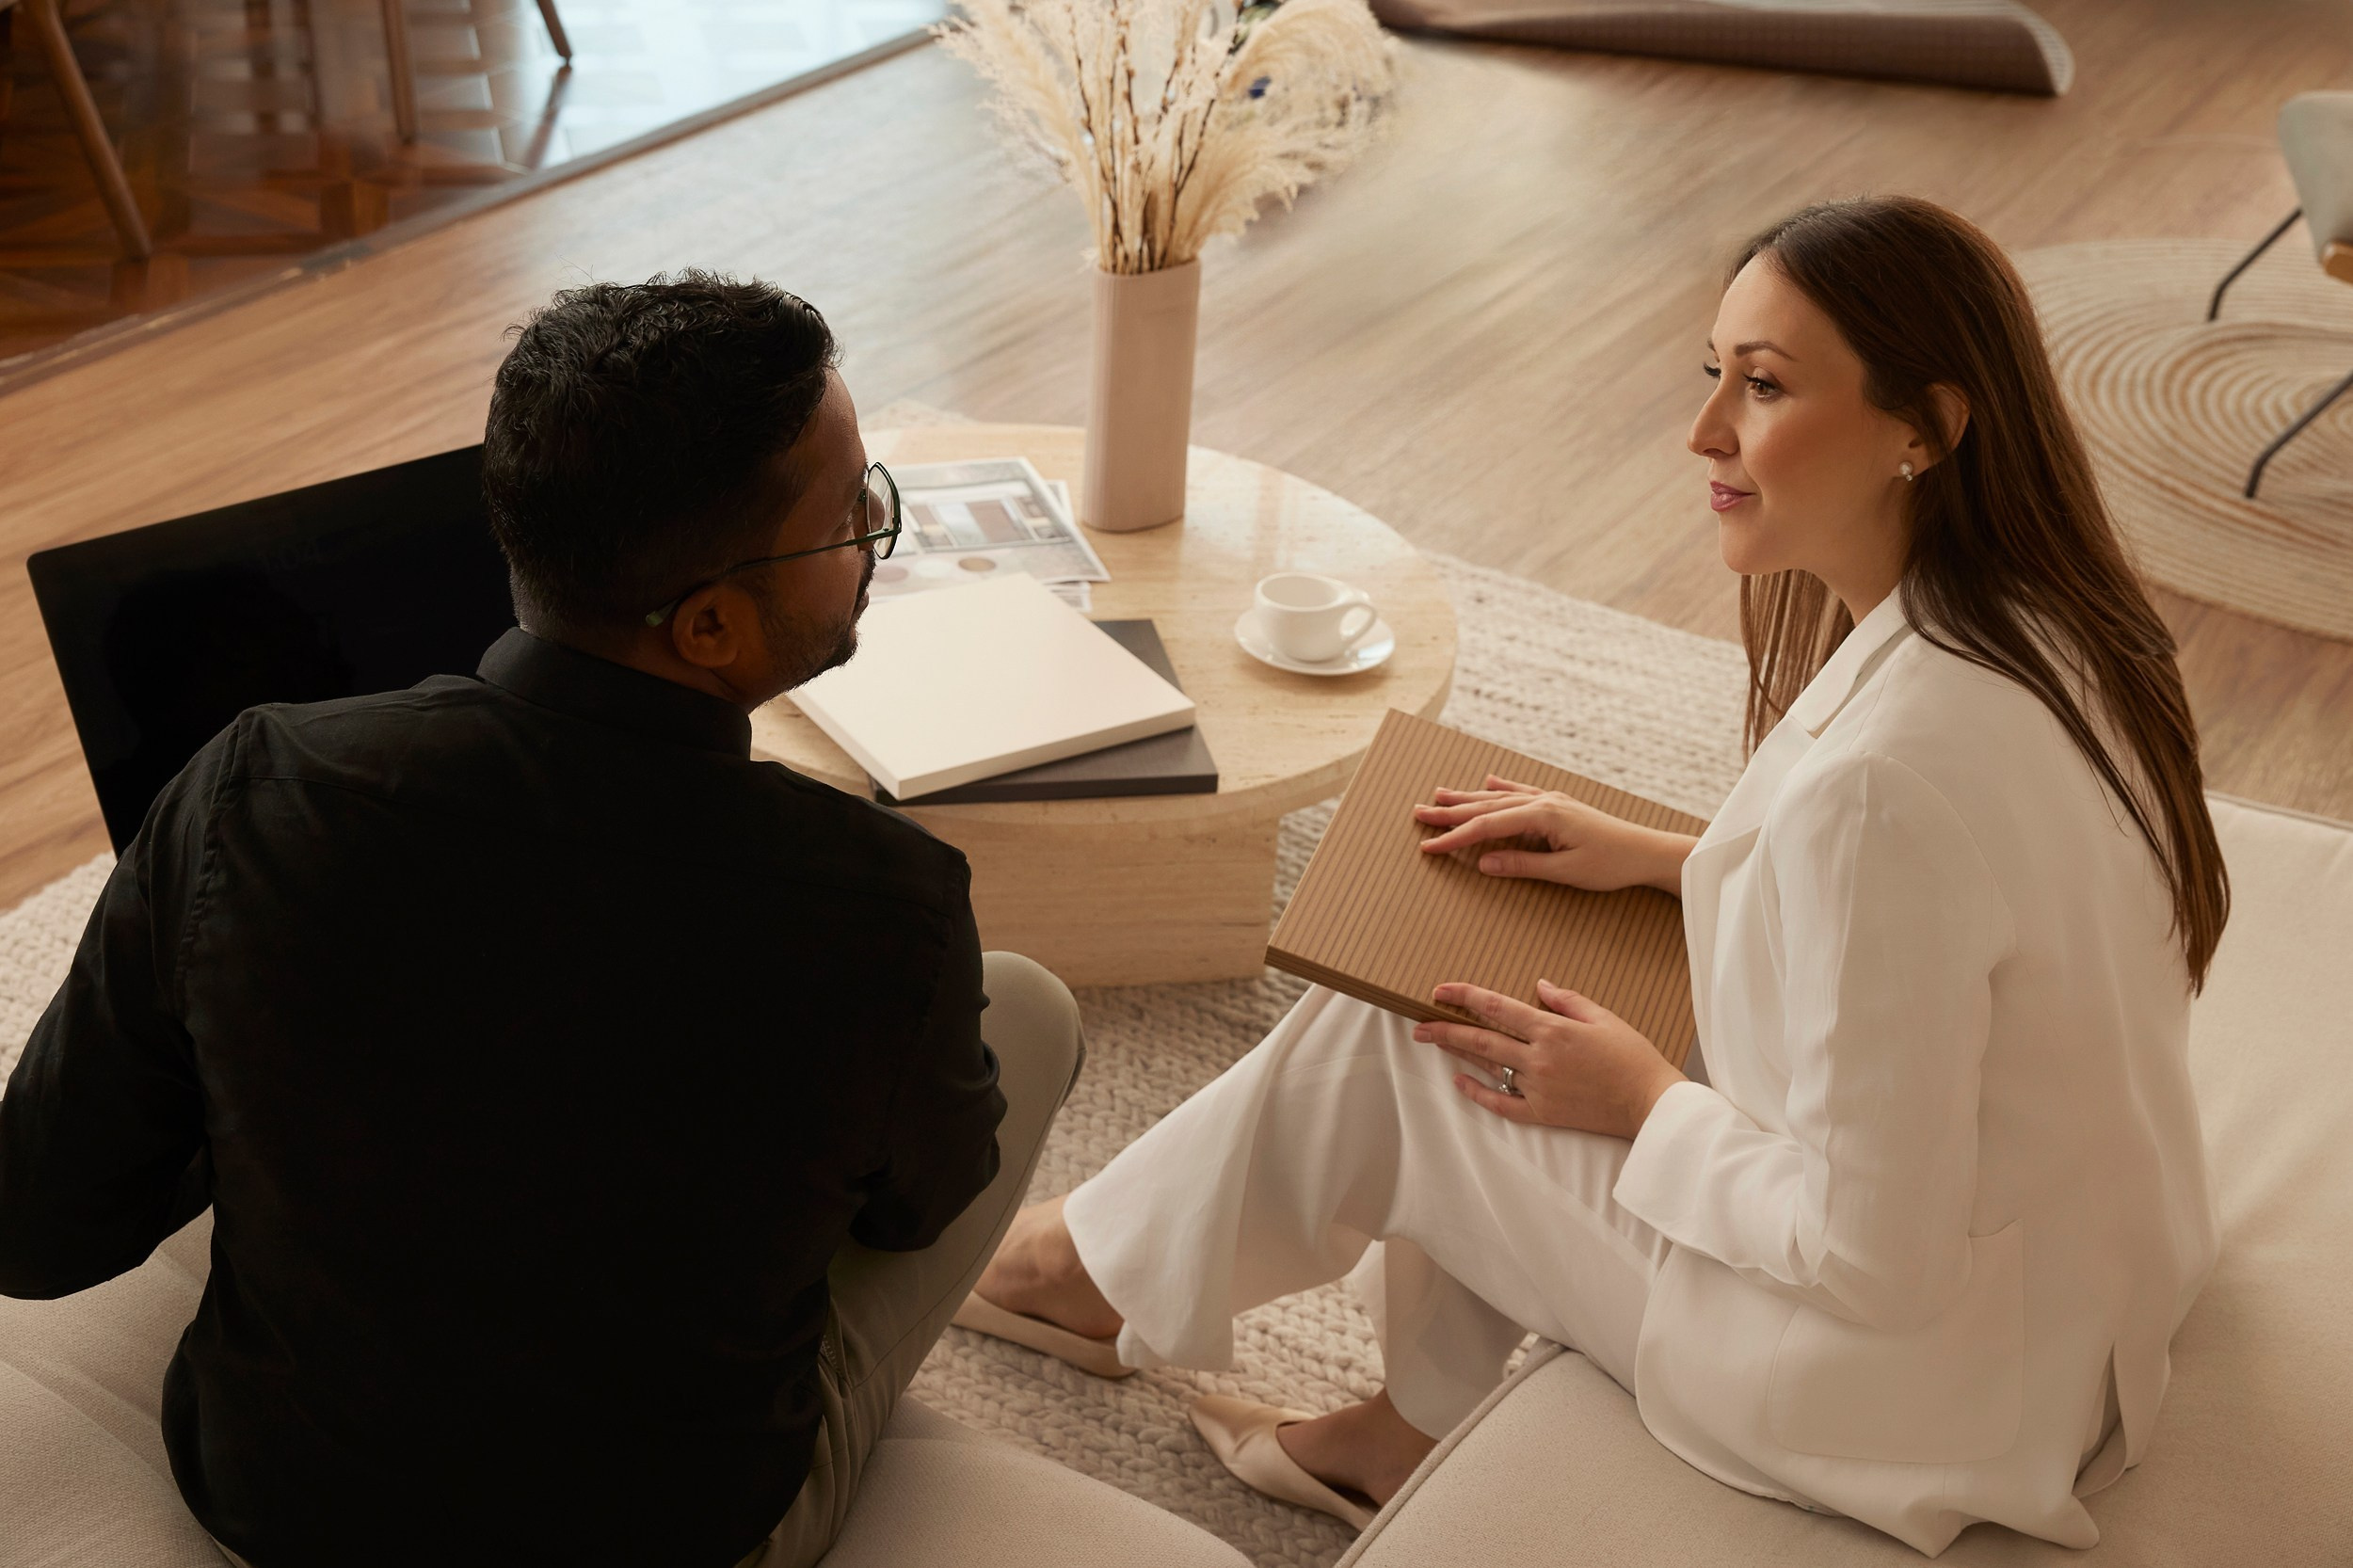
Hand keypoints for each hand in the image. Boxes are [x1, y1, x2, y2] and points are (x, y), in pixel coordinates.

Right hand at [1412, 776, 1693, 894]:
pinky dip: (1500, 788)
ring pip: (1499, 796)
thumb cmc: (1611, 864)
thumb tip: (1483, 863)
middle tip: (1418, 813)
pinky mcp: (1559, 805)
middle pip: (1487, 806)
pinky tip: (1488, 781)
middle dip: (1450, 812)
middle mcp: (1544, 801)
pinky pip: (1520, 792)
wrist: (1647, 851)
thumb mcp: (1566, 871)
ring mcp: (1551, 800)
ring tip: (1439, 794)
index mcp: (1544, 815)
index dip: (1455, 838)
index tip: (1428, 848)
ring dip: (1468, 797)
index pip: (1488, 826)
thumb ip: (1523, 865)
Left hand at [1413, 980, 1685, 1141]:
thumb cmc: (1632, 1056)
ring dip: (1459, 1054)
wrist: (1651, 1102)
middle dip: (1446, 1029)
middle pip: (1481, 1039)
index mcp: (1552, 1029)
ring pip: (1489, 1067)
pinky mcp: (1544, 1113)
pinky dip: (1478, 1093)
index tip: (1440, 990)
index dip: (1465, 996)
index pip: (1498, 1008)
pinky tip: (1460, 1082)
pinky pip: (1502, 1104)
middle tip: (1418, 1024)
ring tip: (1434, 1042)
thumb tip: (1538, 986)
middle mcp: (1539, 1058)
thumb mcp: (1603, 1017)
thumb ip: (1566, 1000)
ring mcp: (1539, 1088)